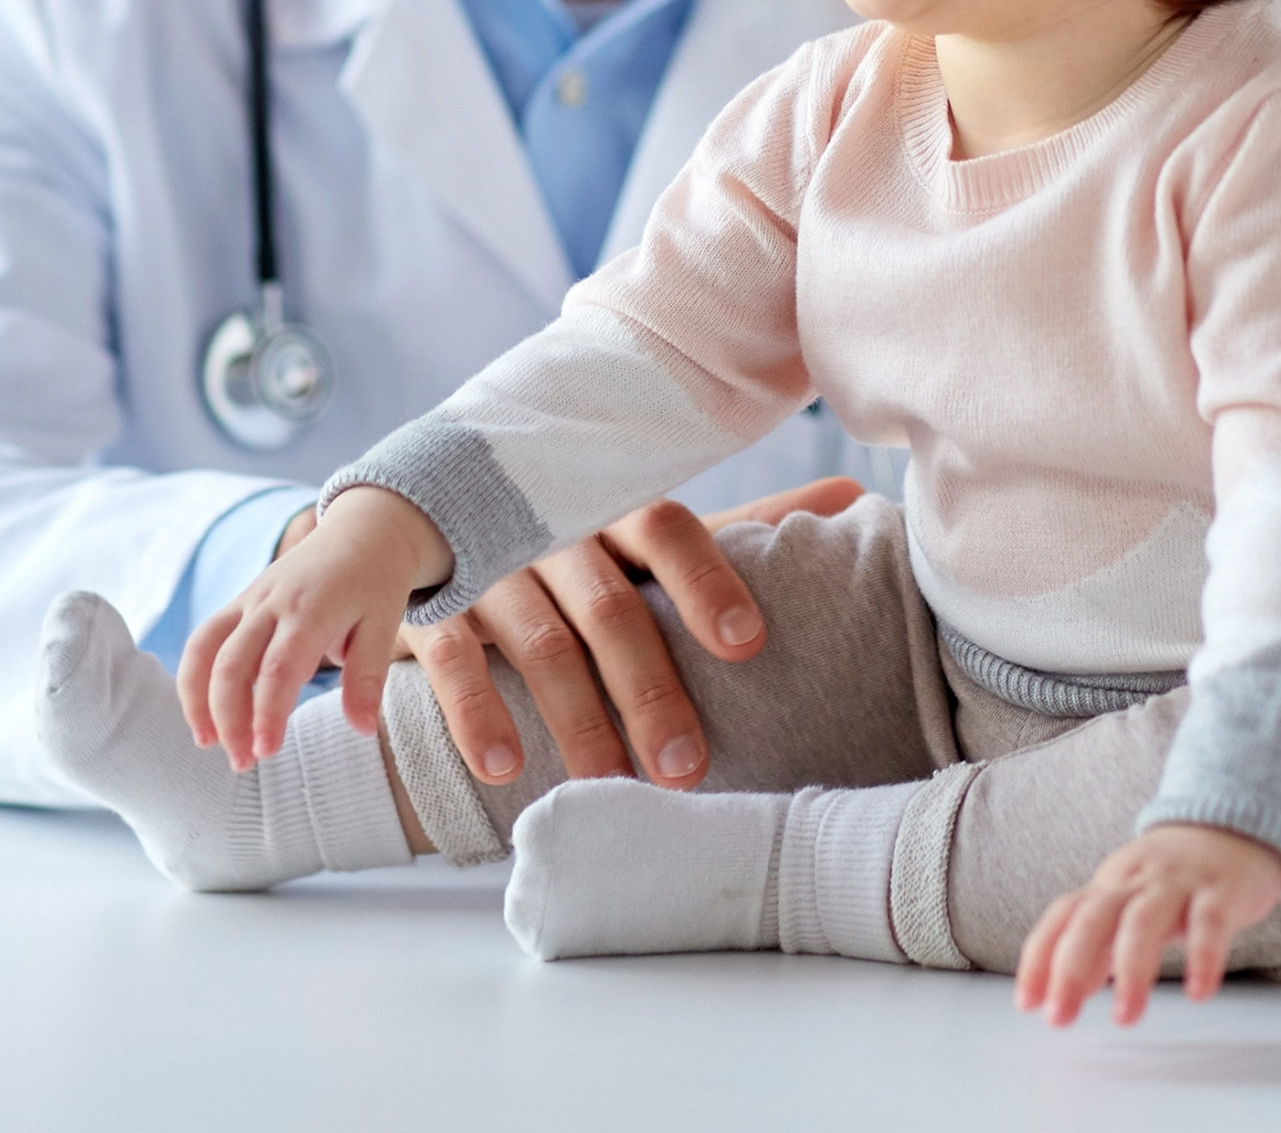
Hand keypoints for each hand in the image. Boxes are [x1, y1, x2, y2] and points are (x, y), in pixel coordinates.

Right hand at [180, 486, 450, 769]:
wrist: (365, 529)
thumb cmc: (377, 581)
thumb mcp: (386, 623)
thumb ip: (369, 677)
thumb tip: (362, 731)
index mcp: (312, 607)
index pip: (278, 668)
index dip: (267, 713)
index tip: (266, 752)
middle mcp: (273, 601)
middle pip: (232, 663)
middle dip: (229, 718)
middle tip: (243, 763)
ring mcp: (251, 598)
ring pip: (205, 647)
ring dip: (198, 698)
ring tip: (207, 743)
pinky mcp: (241, 601)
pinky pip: (205, 637)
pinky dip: (194, 676)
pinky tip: (205, 713)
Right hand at [381, 474, 865, 791]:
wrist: (428, 539)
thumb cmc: (574, 554)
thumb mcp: (648, 538)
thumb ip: (742, 525)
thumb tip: (853, 494)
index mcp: (613, 507)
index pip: (669, 529)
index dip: (709, 581)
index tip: (748, 643)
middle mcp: (552, 530)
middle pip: (611, 605)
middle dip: (651, 687)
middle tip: (687, 765)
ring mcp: (487, 567)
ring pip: (540, 642)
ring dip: (576, 719)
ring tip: (609, 786)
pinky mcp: (430, 611)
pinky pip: (451, 659)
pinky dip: (478, 713)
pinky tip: (506, 768)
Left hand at [1015, 824, 1280, 1025]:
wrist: (1230, 825)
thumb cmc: (1172, 877)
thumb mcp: (1130, 903)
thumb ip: (1099, 946)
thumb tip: (1069, 991)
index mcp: (1109, 885)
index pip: (1063, 915)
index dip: (1040, 956)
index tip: (1025, 1002)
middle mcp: (1136, 880)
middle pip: (1093, 917)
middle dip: (1071, 968)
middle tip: (1059, 1017)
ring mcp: (1177, 883)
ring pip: (1144, 920)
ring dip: (1131, 969)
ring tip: (1126, 1017)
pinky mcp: (1219, 891)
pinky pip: (1208, 922)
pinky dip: (1202, 957)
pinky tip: (1198, 991)